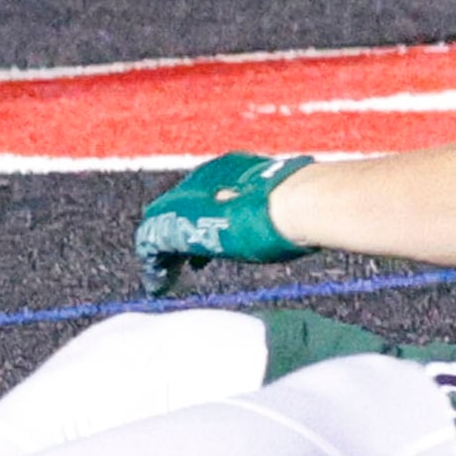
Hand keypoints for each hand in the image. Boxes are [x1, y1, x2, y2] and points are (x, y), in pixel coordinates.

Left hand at [133, 152, 314, 295]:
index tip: (213, 243)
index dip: (208, 221)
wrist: (289, 202)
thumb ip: (280, 214)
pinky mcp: (170, 224)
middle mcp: (204, 178)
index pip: (210, 196)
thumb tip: (304, 225)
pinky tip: (160, 286)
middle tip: (186, 264)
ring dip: (164, 255)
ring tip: (165, 280)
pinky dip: (155, 268)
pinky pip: (151, 247)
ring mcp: (183, 199)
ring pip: (160, 228)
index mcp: (233, 169)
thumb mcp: (288, 208)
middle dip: (181, 237)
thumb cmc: (301, 205)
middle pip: (179, 210)